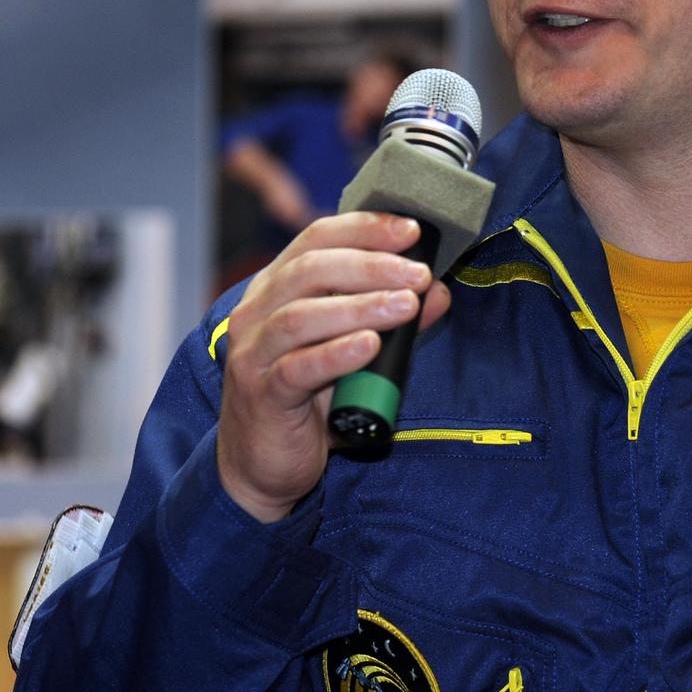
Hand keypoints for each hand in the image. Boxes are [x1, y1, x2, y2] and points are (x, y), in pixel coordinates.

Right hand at [216, 213, 451, 521]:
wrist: (263, 462)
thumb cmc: (309, 394)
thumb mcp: (355, 348)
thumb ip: (392, 318)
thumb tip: (437, 291)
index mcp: (277, 286)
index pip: (317, 238)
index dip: (365, 229)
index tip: (413, 230)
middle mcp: (257, 311)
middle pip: (310, 270)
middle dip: (371, 266)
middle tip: (418, 274)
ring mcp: (254, 353)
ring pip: (301, 316)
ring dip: (360, 306)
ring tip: (406, 306)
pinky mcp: (262, 394)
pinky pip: (297, 368)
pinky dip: (336, 354)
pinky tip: (369, 346)